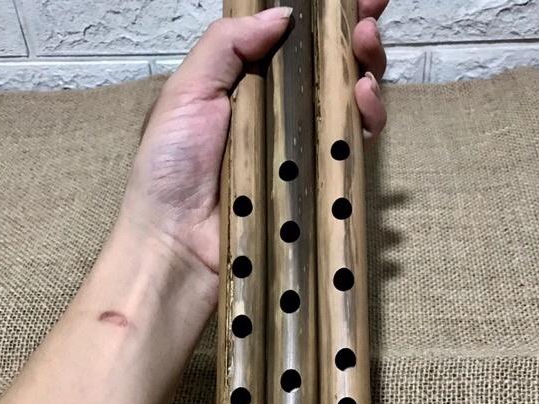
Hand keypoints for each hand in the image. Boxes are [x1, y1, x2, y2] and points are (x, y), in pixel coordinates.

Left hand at [116, 2, 388, 276]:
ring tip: (366, 49)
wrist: (176, 244)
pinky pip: (351, 148)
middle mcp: (278, 114)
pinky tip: (362, 98)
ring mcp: (300, 151)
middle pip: (329, 69)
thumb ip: (227, 45)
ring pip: (348, 104)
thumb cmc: (170, 168)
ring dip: (365, 69)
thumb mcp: (186, 92)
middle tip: (369, 17)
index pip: (292, 43)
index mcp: (245, 86)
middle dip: (354, 36)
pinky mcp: (316, 186)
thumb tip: (283, 14)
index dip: (324, 18)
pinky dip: (365, 118)